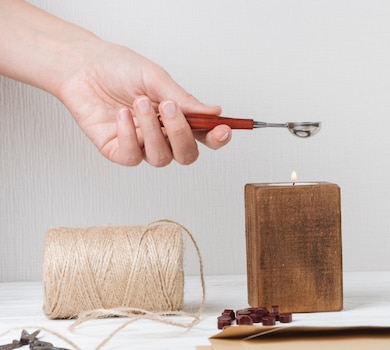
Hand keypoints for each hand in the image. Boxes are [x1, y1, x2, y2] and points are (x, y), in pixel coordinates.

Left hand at [56, 42, 231, 166]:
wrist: (81, 66)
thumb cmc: (118, 69)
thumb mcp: (155, 77)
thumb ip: (184, 98)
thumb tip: (212, 112)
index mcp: (177, 117)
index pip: (205, 136)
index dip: (217, 138)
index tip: (222, 129)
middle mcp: (162, 135)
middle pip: (187, 155)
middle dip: (181, 134)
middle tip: (170, 109)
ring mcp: (140, 145)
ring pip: (161, 157)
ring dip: (153, 131)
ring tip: (140, 104)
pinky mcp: (118, 150)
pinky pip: (132, 156)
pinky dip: (129, 136)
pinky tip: (124, 115)